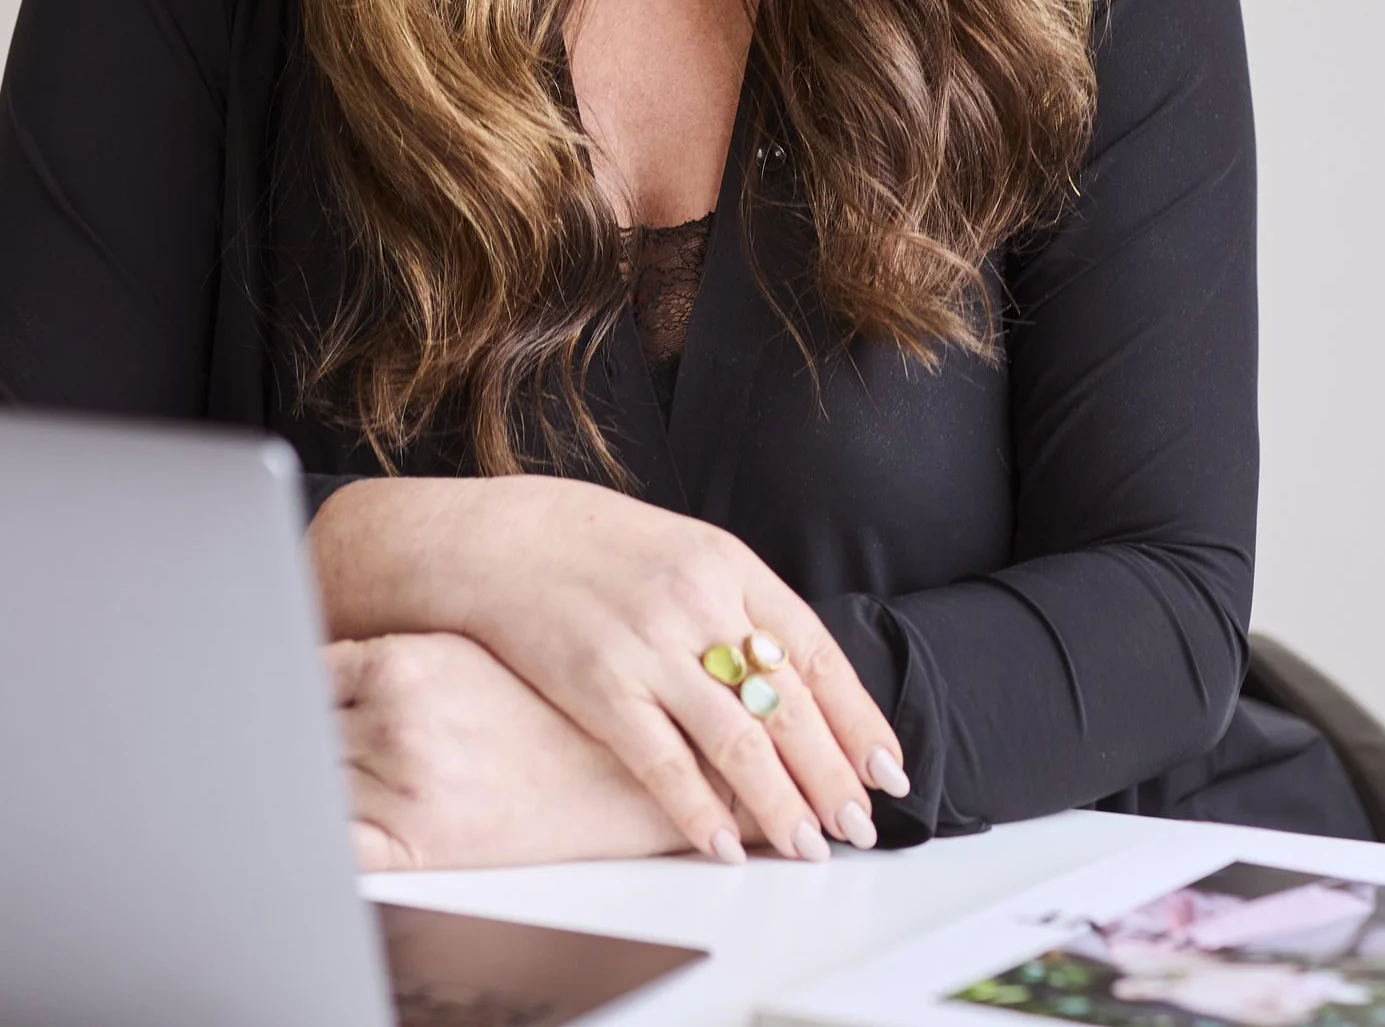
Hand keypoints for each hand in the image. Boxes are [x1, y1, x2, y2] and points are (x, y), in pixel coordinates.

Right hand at [311, 476, 906, 864]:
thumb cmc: (591, 547)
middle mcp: (697, 602)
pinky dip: (701, 811)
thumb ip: (737, 605)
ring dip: (782, 803)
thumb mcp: (679, 550)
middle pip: (787, 706)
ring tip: (808, 845)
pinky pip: (665, 764)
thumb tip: (797, 681)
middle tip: (858, 824)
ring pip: (740, 742)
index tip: (886, 768)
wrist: (497, 538)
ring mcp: (649, 646)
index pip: (814, 653)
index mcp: (726, 563)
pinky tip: (725, 843)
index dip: (857, 718)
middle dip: (832, 774)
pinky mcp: (600, 686)